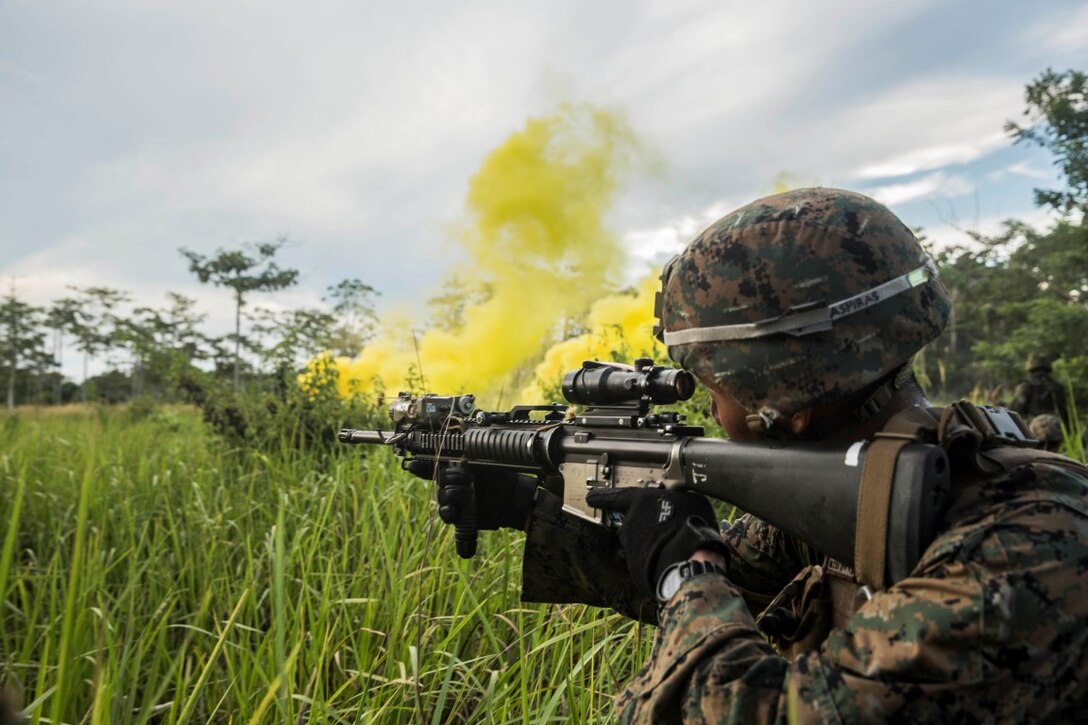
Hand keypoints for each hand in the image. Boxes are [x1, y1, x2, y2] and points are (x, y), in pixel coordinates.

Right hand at [404, 460, 537, 530]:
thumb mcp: (484, 459)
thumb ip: (468, 449)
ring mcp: (455, 499)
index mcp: (455, 466)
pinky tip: (454, 511)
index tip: (415, 465)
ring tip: (466, 494)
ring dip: (451, 495)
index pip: (433, 464)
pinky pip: (446, 514)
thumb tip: (456, 434)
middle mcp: (452, 482)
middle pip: (437, 480)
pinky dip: (448, 512)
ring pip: (441, 497)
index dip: (422, 465)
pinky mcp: (459, 515)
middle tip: (466, 478)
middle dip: (448, 479)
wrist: (513, 497)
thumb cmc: (501, 475)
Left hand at [585, 486, 727, 597]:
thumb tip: (676, 500)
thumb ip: (674, 498)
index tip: (590, 497)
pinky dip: (658, 560)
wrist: (688, 559)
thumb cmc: (690, 523)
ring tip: (678, 547)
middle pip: (634, 523)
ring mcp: (631, 548)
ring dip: (655, 545)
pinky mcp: (636, 568)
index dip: (603, 496)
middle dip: (647, 527)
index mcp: (638, 502)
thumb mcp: (689, 498)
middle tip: (669, 530)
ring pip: (641, 544)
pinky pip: (647, 561)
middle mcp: (629, 524)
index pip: (616, 496)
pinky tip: (676, 560)